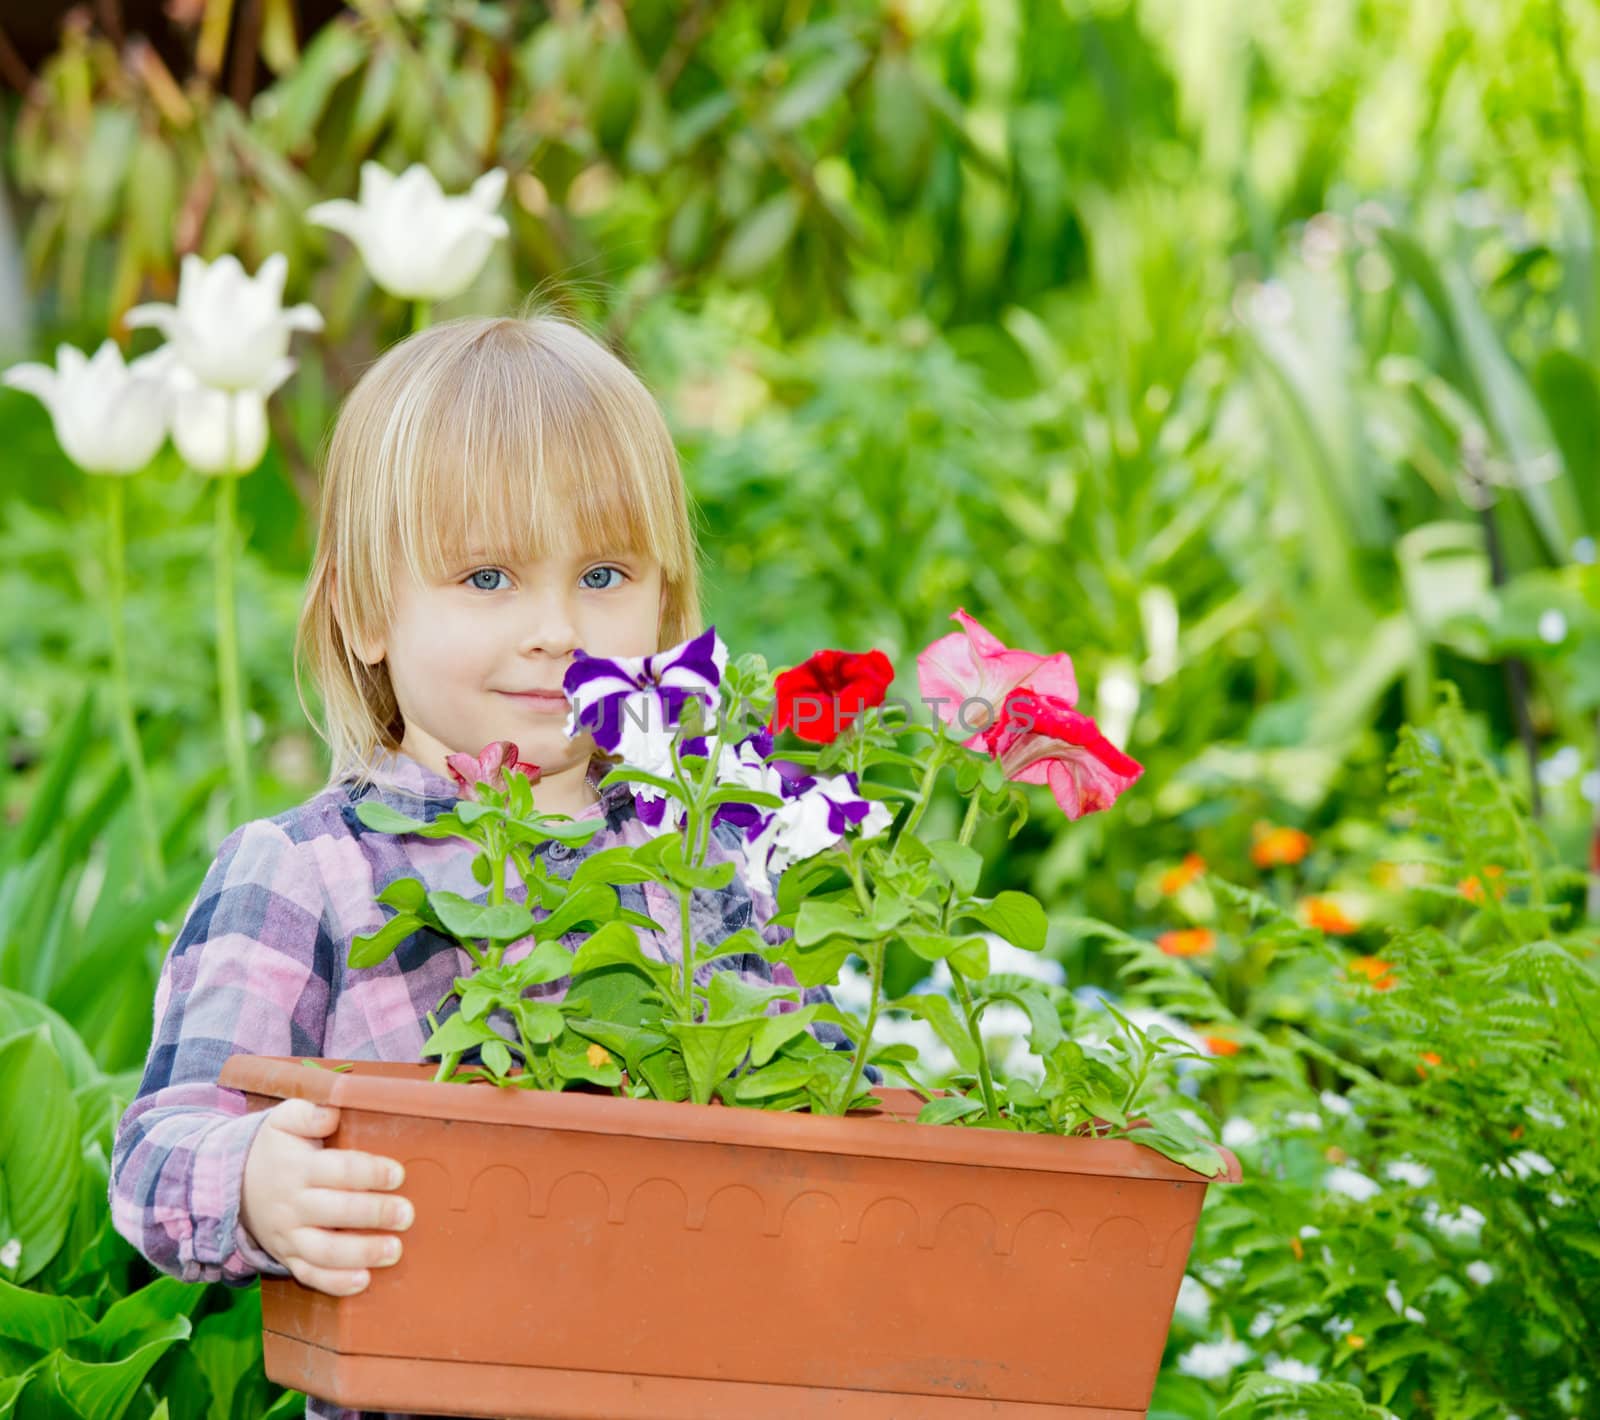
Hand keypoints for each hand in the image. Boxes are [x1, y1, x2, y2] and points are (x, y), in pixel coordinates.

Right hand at [239, 1097, 412, 1295]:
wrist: (233, 1186)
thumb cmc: (275, 1148)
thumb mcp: (283, 1119)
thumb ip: (307, 1112)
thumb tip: (332, 1113)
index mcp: (299, 1168)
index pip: (337, 1170)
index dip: (369, 1172)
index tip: (398, 1174)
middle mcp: (293, 1205)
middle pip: (336, 1212)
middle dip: (374, 1214)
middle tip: (406, 1214)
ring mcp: (290, 1236)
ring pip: (324, 1251)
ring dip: (361, 1253)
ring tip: (395, 1250)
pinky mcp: (288, 1257)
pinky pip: (309, 1275)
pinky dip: (335, 1283)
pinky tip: (363, 1282)